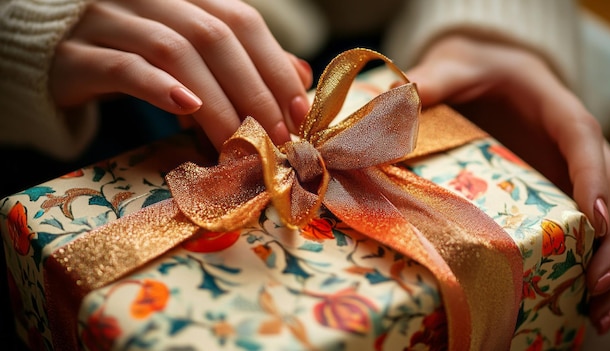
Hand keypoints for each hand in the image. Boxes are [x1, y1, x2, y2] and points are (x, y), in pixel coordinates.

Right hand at [49, 0, 312, 148]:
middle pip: (213, 36)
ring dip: (215, 101)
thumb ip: (243, 60)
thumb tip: (300, 75)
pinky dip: (160, 88)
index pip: (241, 20)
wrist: (55, 54)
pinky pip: (124, 66)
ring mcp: (109, 20)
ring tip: (239, 138)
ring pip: (174, 51)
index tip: (299, 109)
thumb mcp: (193, 53)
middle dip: (252, 89)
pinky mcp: (77, 54)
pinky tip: (187, 110)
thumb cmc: (134, 54)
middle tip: (275, 134)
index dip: (274, 64)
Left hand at [404, 34, 609, 333]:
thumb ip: (434, 80)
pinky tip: (584, 307)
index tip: (596, 217)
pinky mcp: (558, 195)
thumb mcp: (456, 68)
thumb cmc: (477, 72)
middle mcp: (574, 146)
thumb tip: (396, 102)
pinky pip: (586, 230)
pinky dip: (590, 264)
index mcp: (555, 109)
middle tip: (597, 282)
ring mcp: (571, 174)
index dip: (593, 177)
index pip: (582, 137)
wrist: (487, 76)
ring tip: (600, 313)